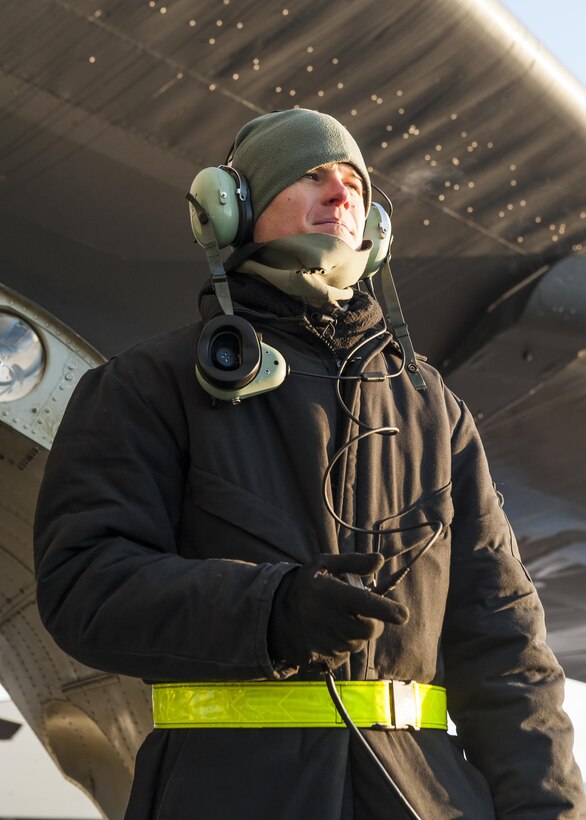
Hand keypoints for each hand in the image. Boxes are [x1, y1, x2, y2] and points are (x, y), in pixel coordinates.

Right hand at [268, 553, 408, 669]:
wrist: (274, 615)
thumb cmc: (306, 586)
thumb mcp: (324, 564)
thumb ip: (354, 562)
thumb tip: (380, 560)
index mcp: (334, 596)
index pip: (368, 606)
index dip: (389, 611)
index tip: (403, 615)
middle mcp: (332, 622)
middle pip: (370, 629)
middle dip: (371, 622)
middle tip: (359, 612)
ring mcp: (327, 643)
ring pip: (358, 643)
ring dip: (355, 633)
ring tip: (337, 619)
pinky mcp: (322, 659)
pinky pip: (345, 654)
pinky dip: (343, 644)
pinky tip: (329, 632)